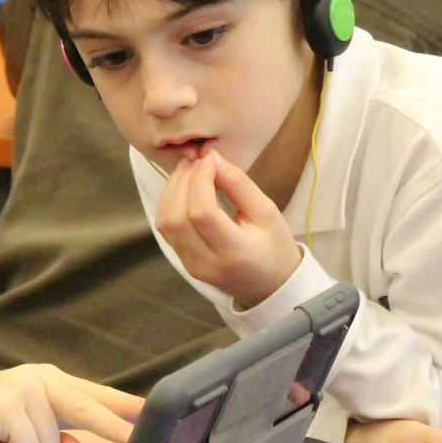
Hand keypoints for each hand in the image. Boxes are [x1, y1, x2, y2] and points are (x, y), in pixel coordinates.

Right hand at [0, 364, 138, 442]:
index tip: (150, 413)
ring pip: (48, 440)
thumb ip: (56, 441)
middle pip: (86, 407)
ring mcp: (25, 388)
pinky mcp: (8, 402)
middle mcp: (41, 379)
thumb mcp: (25, 437)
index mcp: (49, 382)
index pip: (93, 394)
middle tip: (138, 439)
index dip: (123, 405)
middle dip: (115, 426)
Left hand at [155, 149, 300, 306]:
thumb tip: (211, 157)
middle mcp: (206, 263)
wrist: (271, 285)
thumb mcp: (267, 211)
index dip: (200, 180)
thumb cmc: (275, 246)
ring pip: (166, 223)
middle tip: (196, 160)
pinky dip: (169, 204)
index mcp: (234, 252)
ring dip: (172, 190)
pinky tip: (182, 188)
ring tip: (188, 170)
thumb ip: (238, 184)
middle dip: (182, 182)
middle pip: (178, 218)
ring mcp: (191, 266)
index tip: (209, 159)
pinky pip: (166, 230)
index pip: (202, 213)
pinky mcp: (183, 263)